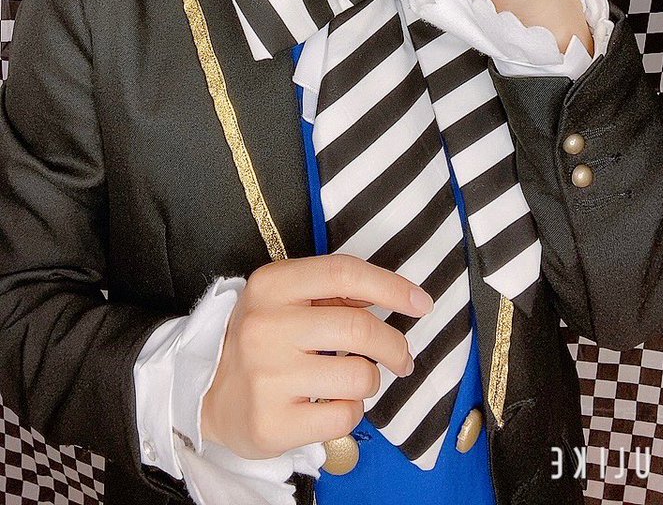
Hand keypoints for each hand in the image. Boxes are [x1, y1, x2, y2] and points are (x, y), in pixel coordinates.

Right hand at [201, 252, 433, 459]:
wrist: (206, 394)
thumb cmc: (261, 340)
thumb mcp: (284, 299)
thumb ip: (331, 293)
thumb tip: (397, 296)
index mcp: (270, 284)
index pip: (343, 273)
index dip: (390, 286)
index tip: (421, 303)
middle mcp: (265, 326)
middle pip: (358, 327)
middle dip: (395, 344)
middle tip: (402, 357)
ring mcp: (267, 376)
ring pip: (359, 375)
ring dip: (370, 380)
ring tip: (354, 381)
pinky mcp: (272, 422)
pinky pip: (344, 416)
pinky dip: (351, 411)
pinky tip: (332, 405)